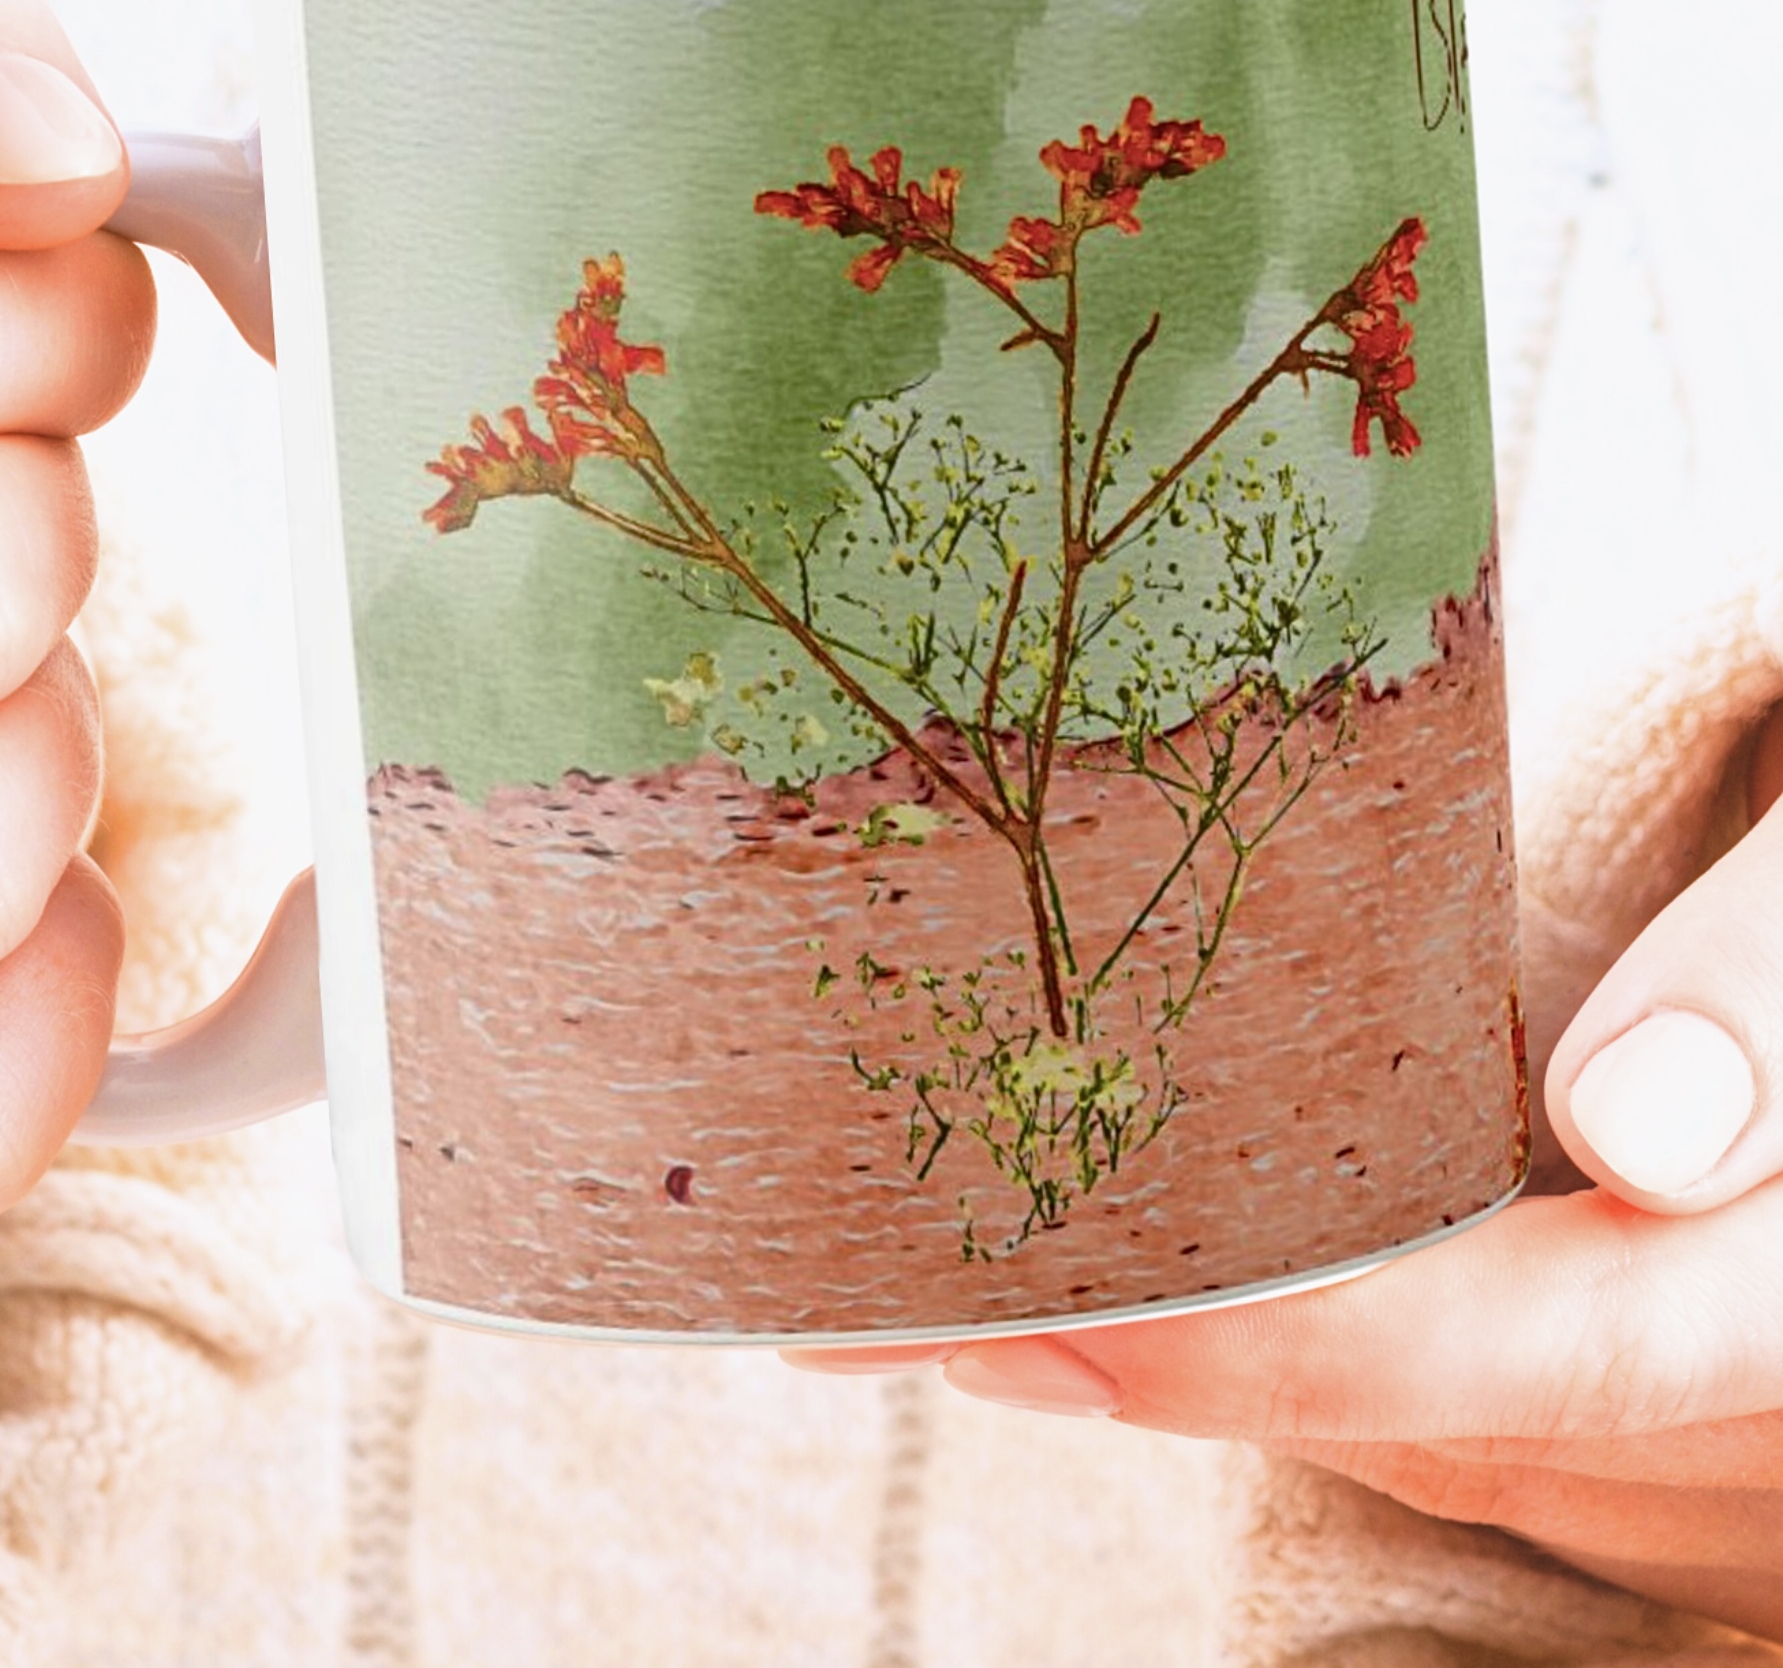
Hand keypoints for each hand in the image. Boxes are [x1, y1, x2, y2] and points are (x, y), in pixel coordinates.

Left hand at [788, 709, 1782, 1642]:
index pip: (1516, 1349)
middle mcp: (1733, 1408)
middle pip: (1404, 1414)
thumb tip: (1629, 1122)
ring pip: (1404, 1423)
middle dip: (1131, 1372)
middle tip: (856, 1297)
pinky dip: (1273, 1346)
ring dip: (1170, 1367)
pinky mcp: (1648, 1382)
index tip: (1015, 1320)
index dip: (1264, 1348)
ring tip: (933, 1283)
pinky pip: (1440, 1393)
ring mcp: (1696, 1428)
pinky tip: (1129, 1282)